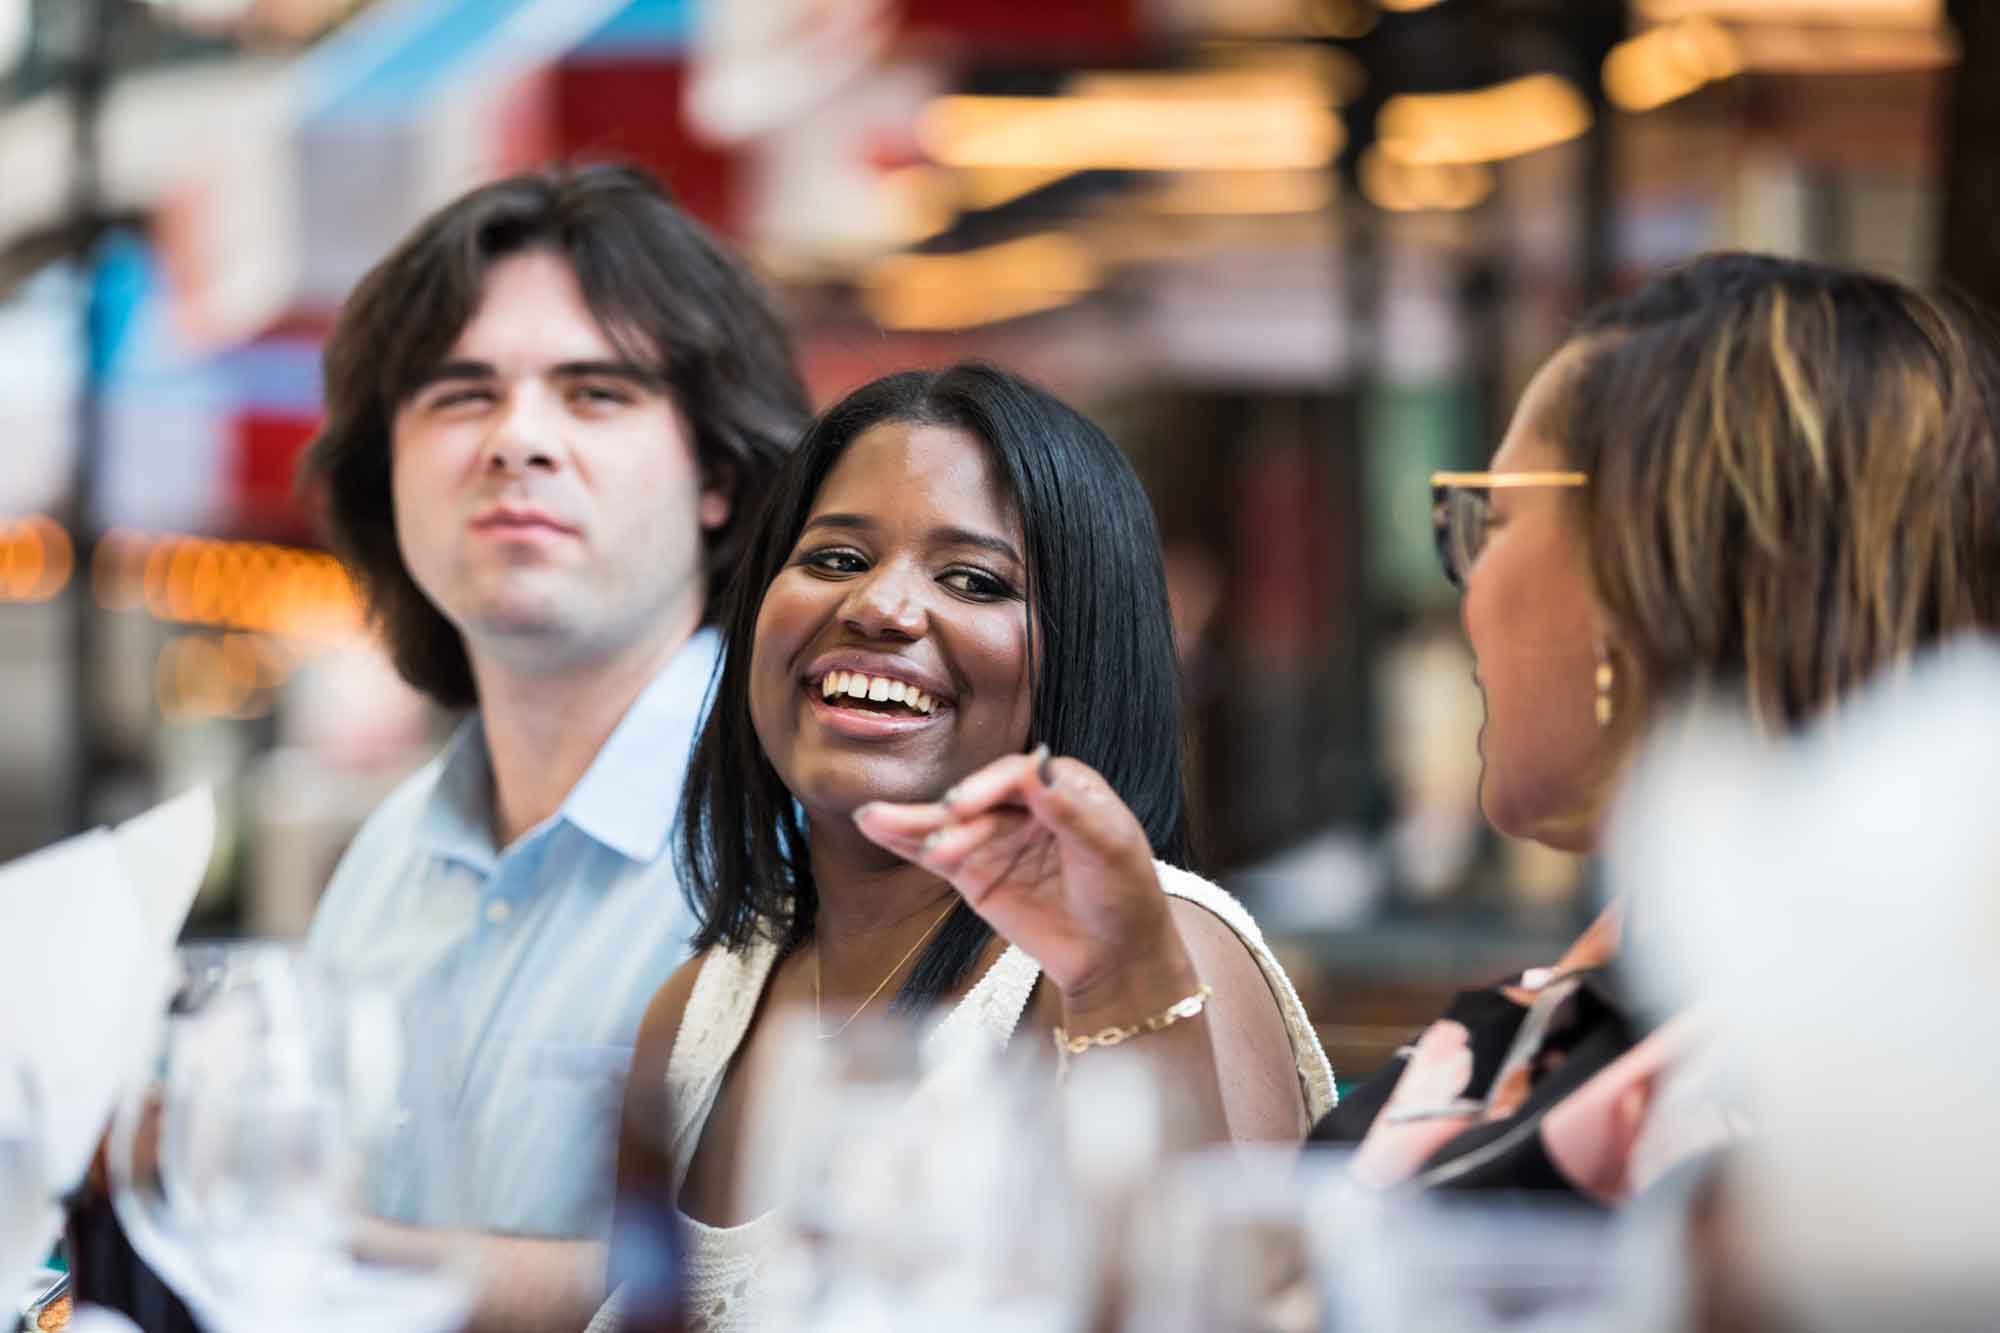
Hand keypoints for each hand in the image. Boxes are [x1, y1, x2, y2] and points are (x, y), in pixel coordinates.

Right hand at [852, 746, 1190, 1006]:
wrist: (1115, 955)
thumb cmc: (1124, 893)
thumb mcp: (1110, 848)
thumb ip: (1071, 810)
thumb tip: (1038, 767)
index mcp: (1061, 784)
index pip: (1017, 775)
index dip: (989, 787)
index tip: (967, 805)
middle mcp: (1022, 804)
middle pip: (976, 799)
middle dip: (949, 813)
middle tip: (938, 823)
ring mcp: (995, 839)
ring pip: (948, 827)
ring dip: (912, 823)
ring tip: (872, 817)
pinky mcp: (974, 873)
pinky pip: (935, 855)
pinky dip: (906, 842)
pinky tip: (876, 827)